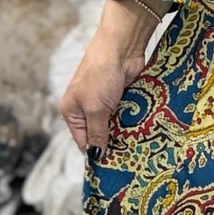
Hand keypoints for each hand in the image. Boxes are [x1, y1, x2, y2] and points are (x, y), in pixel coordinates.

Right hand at [59, 0, 159, 154]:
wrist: (121, 47)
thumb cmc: (101, 76)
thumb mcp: (96, 109)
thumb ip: (97, 133)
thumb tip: (95, 156)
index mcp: (71, 110)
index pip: (82, 140)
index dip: (95, 152)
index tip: (110, 167)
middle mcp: (85, 107)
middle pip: (98, 133)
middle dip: (110, 143)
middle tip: (126, 160)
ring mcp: (104, 101)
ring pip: (114, 125)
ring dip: (123, 133)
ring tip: (136, 149)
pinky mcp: (121, 95)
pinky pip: (125, 114)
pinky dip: (132, 122)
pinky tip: (142, 132)